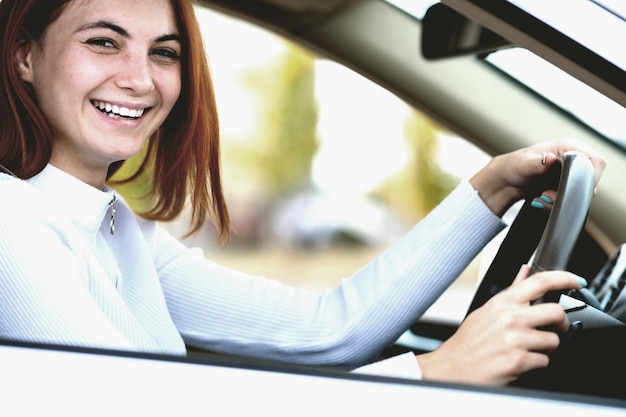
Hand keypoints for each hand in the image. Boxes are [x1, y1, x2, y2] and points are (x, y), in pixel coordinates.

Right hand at [415, 265, 586, 385]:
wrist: (453, 367)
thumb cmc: (468, 341)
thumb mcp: (487, 310)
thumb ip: (511, 291)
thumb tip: (525, 271)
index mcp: (503, 302)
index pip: (540, 281)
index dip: (564, 278)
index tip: (577, 281)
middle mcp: (510, 318)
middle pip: (556, 312)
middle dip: (562, 323)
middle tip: (557, 328)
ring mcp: (516, 339)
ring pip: (555, 341)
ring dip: (548, 348)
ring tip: (531, 349)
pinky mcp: (519, 361)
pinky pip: (546, 361)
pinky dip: (538, 363)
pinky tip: (522, 361)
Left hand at [469, 138, 605, 215]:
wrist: (506, 180)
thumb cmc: (514, 166)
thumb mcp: (523, 164)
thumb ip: (538, 163)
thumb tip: (551, 159)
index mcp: (568, 146)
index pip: (595, 161)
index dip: (591, 176)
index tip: (573, 188)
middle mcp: (572, 159)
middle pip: (589, 179)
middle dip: (570, 191)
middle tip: (547, 196)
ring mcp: (570, 173)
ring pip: (579, 192)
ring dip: (560, 199)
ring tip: (541, 198)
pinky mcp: (565, 186)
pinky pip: (569, 198)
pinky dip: (555, 203)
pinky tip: (540, 201)